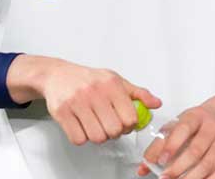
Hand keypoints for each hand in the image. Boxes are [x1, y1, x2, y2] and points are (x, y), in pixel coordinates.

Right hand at [6, 55, 160, 145]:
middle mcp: (95, 92)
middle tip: (109, 125)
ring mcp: (77, 102)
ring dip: (98, 136)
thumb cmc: (89, 79)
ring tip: (96, 126)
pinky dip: (82, 138)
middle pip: (114, 130)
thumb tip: (157, 104)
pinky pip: (78, 139)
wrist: (58, 75)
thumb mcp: (116, 80)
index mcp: (111, 84)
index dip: (130, 125)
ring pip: (97, 137)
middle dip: (114, 133)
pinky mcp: (62, 112)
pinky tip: (82, 127)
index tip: (125, 123)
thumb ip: (138, 93)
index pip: (130, 117)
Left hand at [139, 86, 214, 178]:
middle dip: (179, 168)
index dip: (172, 146)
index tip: (161, 160)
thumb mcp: (178, 124)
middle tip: (164, 178)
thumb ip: (159, 144)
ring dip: (191, 178)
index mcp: (196, 116)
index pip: (183, 130)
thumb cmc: (198, 121)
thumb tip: (144, 167)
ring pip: (208, 164)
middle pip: (196, 150)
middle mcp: (212, 127)